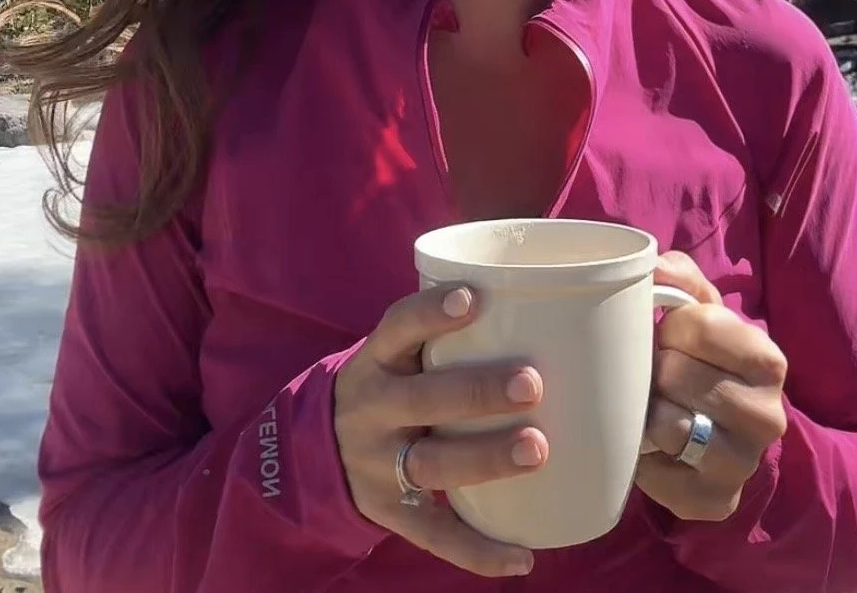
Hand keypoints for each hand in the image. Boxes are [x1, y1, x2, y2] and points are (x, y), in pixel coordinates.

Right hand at [334, 285, 545, 577]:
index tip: (473, 298)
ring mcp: (378, 463)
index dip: (431, 312)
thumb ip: (442, 333)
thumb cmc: (389, 381)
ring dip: (486, 459)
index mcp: (377, 360)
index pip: (398, 327)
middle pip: (424, 399)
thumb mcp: (395, 352)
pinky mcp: (389, 510)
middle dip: (478, 392)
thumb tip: (541, 305)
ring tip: (538, 450)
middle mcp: (373, 408)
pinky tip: (522, 557)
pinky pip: (434, 533)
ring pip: (432, 463)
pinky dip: (478, 551)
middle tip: (532, 384)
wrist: (315, 448)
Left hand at [635, 251, 787, 522]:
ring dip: (648, 412)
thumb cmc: (703, 360)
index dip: (670, 326)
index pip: (700, 324)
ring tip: (655, 406)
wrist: (719, 434)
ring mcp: (745, 464)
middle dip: (656, 369)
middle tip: (659, 375)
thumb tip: (654, 266)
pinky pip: (659, 476)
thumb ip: (680, 277)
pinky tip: (655, 447)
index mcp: (768, 361)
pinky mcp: (716, 501)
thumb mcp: (701, 311)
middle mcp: (768, 416)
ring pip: (667, 425)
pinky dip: (646, 459)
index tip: (670, 336)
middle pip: (676, 374)